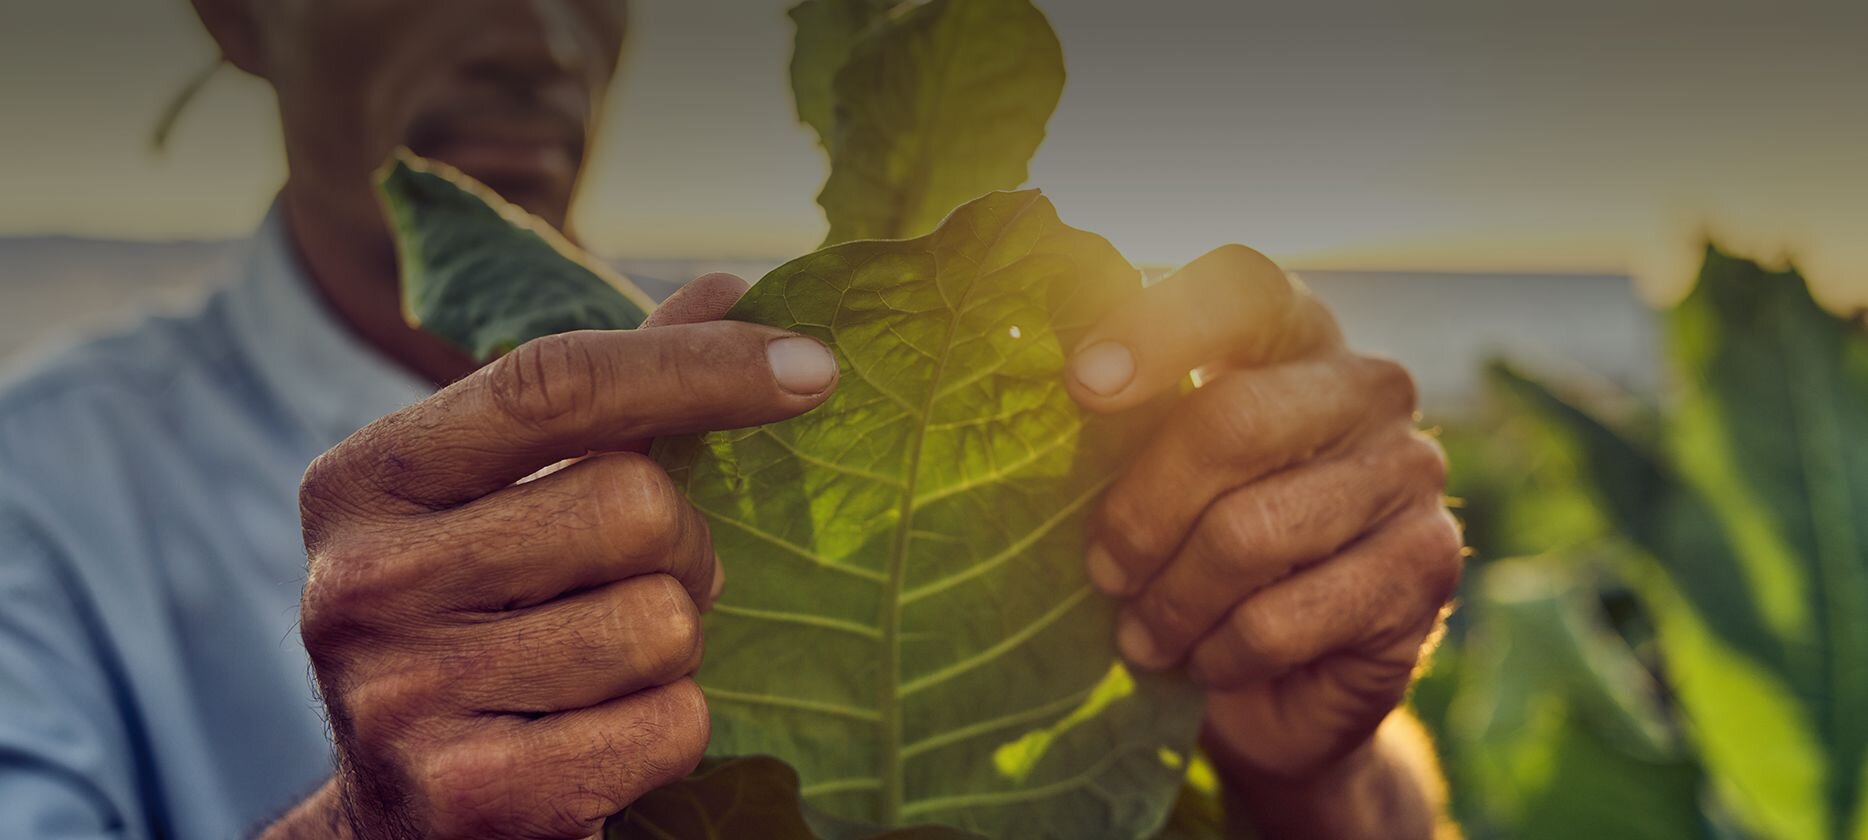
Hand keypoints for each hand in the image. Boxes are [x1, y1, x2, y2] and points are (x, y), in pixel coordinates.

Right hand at [293, 275, 838, 839]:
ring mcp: (401, 699)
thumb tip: (731, 284)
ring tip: (612, 663)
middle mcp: (359, 582)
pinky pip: (668, 726)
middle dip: (682, 545)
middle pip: (630, 504)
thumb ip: (613, 395)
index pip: (552, 383)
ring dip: (674, 646)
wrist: (404, 816)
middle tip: (653, 577)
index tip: (813, 368)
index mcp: (365, 480)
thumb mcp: (513, 499)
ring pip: (660, 623)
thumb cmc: (487, 622)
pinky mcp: (469, 798)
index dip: (698, 368)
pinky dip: (670, 729)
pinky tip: (604, 735)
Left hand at [1066, 246, 1462, 783]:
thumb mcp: (1153, 466)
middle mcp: (1368, 386)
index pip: (1240, 289)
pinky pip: (1280, 620)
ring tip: (1142, 637)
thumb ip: (1122, 413)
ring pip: (1247, 535)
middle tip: (1101, 573)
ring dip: (1170, 603)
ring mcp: (1409, 472)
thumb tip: (1060, 367)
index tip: (1082, 385)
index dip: (1158, 328)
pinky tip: (1208, 661)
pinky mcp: (1427, 567)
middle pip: (1232, 420)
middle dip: (1141, 513)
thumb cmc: (1198, 545)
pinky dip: (1220, 654)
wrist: (1289, 676)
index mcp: (1295, 334)